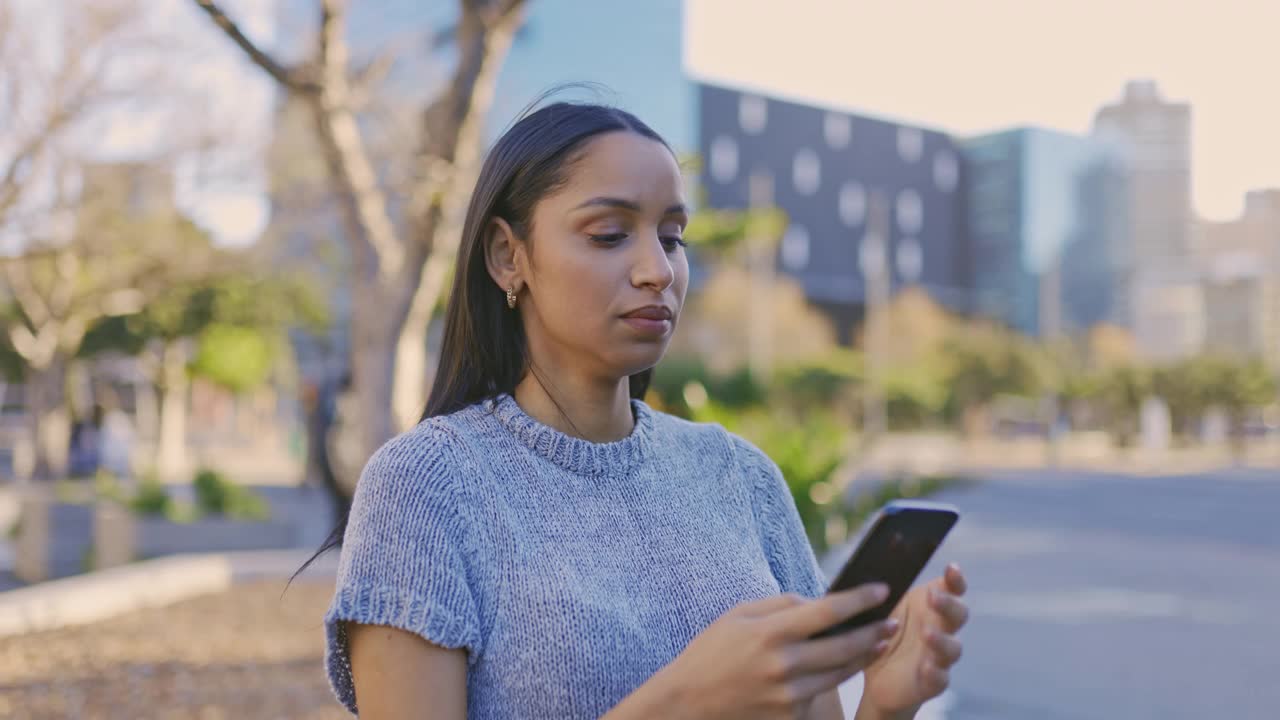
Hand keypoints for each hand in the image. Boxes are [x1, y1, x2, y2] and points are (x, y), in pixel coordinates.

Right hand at [657, 584, 900, 719]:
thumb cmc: (711, 652)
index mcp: (769, 633)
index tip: (882, 589)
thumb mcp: (738, 615)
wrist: (687, 703)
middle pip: (843, 646)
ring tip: (880, 641)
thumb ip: (780, 604)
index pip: (827, 611)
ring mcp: (788, 695)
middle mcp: (783, 665)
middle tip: (892, 621)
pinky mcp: (789, 717)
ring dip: (864, 656)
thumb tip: (817, 602)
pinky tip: (846, 665)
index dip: (859, 599)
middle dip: (873, 631)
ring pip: (840, 673)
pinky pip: (820, 694)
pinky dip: (833, 678)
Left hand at [860, 563, 968, 716]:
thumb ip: (881, 589)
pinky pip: (941, 679)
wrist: (869, 675)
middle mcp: (940, 628)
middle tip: (932, 597)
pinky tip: (927, 667)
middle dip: (948, 604)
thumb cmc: (878, 631)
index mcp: (929, 606)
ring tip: (927, 633)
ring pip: (953, 648)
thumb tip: (875, 564)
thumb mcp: (877, 607)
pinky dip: (936, 673)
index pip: (953, 589)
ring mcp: (938, 656)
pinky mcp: (930, 682)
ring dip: (942, 640)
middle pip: (958, 614)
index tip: (951, 568)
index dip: (956, 579)